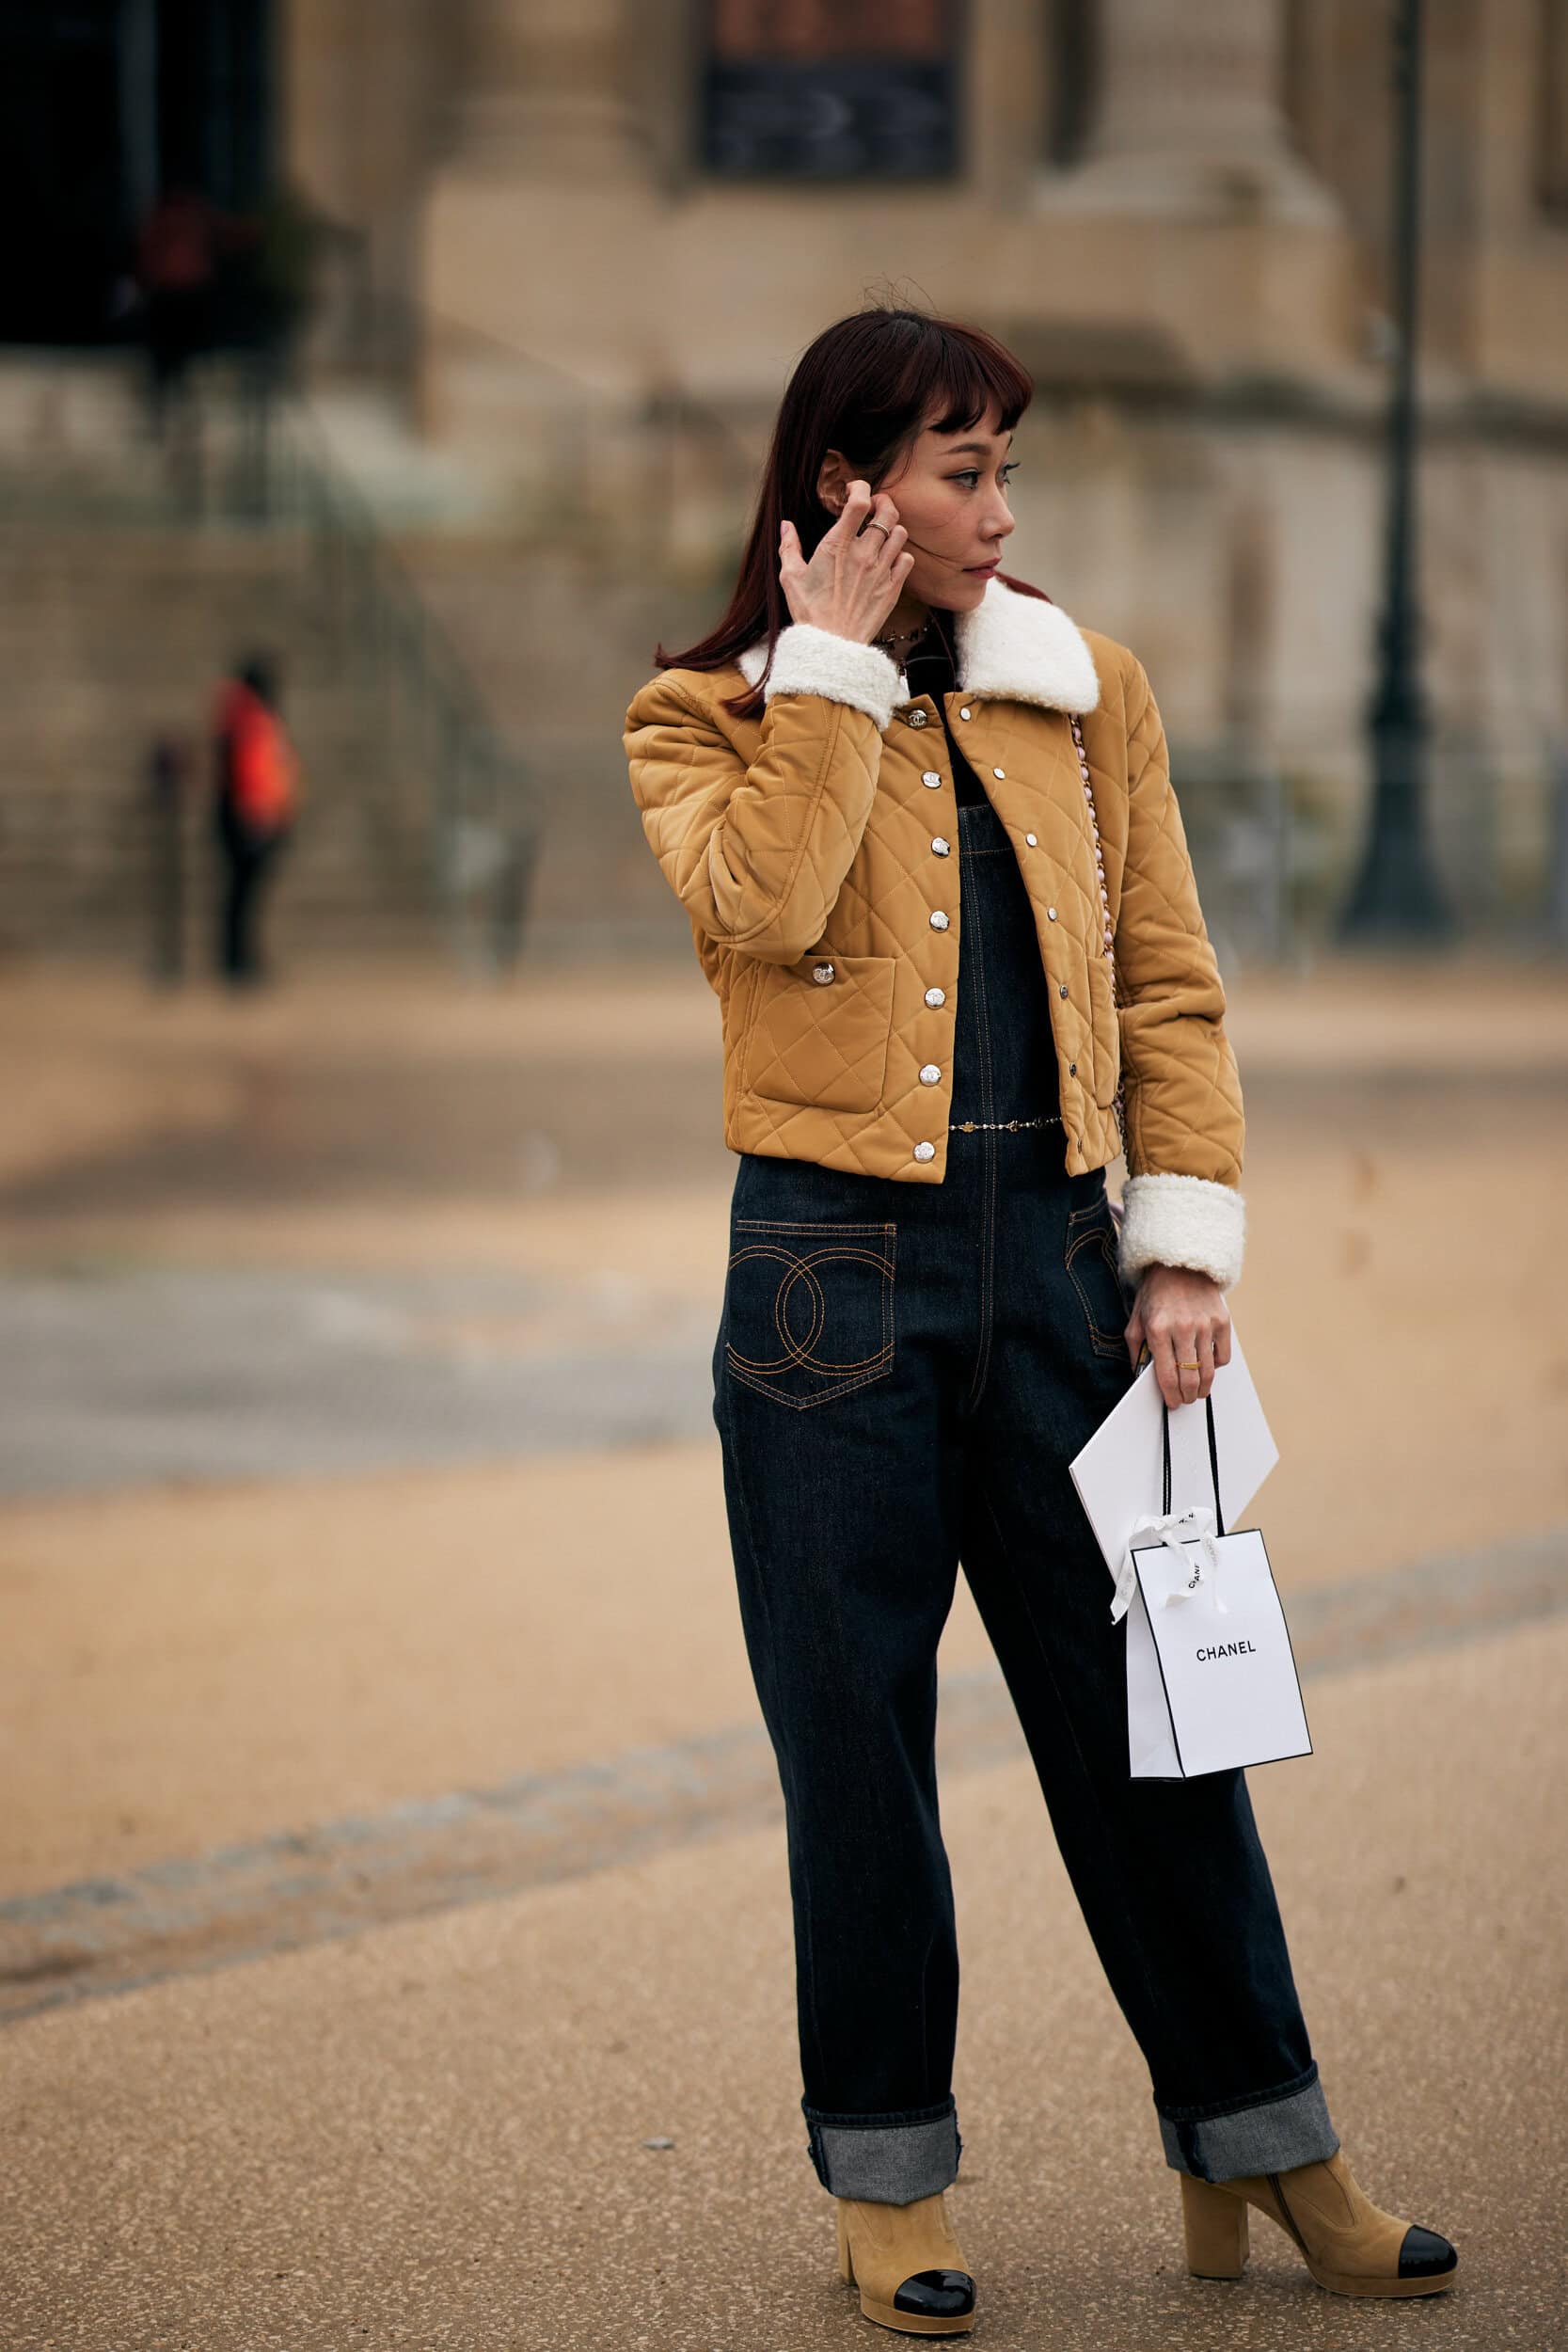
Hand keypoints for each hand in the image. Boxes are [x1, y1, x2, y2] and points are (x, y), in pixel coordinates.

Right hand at [778, 479, 913, 644]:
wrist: (831, 646)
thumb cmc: (809, 613)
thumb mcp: (790, 577)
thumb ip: (789, 547)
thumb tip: (785, 525)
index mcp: (836, 546)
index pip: (859, 501)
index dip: (860, 487)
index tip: (854, 490)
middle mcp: (863, 554)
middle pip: (887, 512)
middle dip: (883, 502)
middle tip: (875, 506)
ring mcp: (881, 571)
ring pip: (900, 533)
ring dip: (892, 528)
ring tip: (882, 533)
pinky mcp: (892, 588)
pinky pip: (906, 559)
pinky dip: (900, 554)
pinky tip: (889, 558)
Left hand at [1125, 1263, 1231, 1407]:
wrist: (1180, 1265)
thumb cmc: (1155, 1295)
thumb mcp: (1136, 1320)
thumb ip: (1137, 1351)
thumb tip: (1141, 1378)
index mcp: (1158, 1328)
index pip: (1167, 1375)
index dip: (1170, 1396)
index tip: (1172, 1404)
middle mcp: (1183, 1327)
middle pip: (1189, 1378)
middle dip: (1187, 1396)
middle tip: (1185, 1401)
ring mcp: (1205, 1324)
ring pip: (1208, 1372)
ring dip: (1203, 1389)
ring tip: (1197, 1392)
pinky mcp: (1223, 1321)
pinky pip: (1223, 1357)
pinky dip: (1215, 1367)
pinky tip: (1207, 1367)